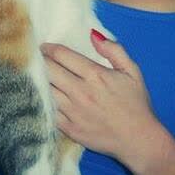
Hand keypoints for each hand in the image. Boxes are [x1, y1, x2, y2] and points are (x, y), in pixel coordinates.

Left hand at [39, 31, 161, 164]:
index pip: (63, 56)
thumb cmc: (136, 104)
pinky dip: (42, 102)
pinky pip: (48, 112)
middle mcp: (81, 92)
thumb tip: (93, 35)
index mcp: (95, 75)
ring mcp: (73, 112)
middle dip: (40, 61)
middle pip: (49, 70)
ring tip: (36, 76)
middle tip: (36, 58)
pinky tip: (41, 97)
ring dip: (39, 80)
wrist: (138, 139)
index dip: (49, 48)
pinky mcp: (69, 129)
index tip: (43, 47)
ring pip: (46, 90)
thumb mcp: (132, 71)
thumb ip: (114, 50)